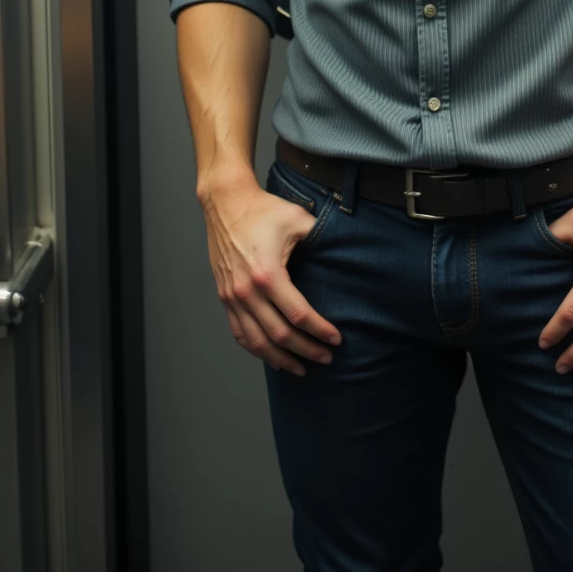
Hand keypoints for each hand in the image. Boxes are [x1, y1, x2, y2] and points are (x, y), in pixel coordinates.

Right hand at [198, 174, 342, 376]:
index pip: (298, 315)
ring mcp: (233, 296)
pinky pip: (240, 333)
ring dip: (281, 359)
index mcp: (268, 274)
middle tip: (326, 358)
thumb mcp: (297, 219)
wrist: (226, 203)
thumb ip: (321, 237)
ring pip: (257, 342)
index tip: (336, 338)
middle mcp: (247, 291)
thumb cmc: (263, 210)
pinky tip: (272, 358)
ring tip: (301, 368)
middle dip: (306, 350)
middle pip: (279, 335)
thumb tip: (347, 250)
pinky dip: (256, 350)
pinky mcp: (225, 296)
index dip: (319, 330)